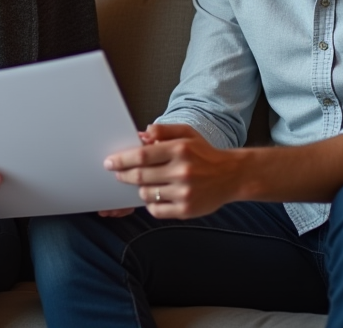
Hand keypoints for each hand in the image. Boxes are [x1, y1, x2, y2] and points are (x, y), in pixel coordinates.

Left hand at [104, 123, 243, 218]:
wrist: (232, 176)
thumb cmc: (204, 153)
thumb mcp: (187, 134)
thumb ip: (163, 131)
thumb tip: (142, 134)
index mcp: (180, 150)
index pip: (142, 155)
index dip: (122, 159)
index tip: (110, 162)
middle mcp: (182, 171)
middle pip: (141, 176)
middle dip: (124, 175)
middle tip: (118, 173)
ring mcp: (184, 193)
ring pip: (146, 193)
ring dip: (139, 188)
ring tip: (142, 183)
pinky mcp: (186, 210)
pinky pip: (156, 210)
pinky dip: (150, 203)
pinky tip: (154, 196)